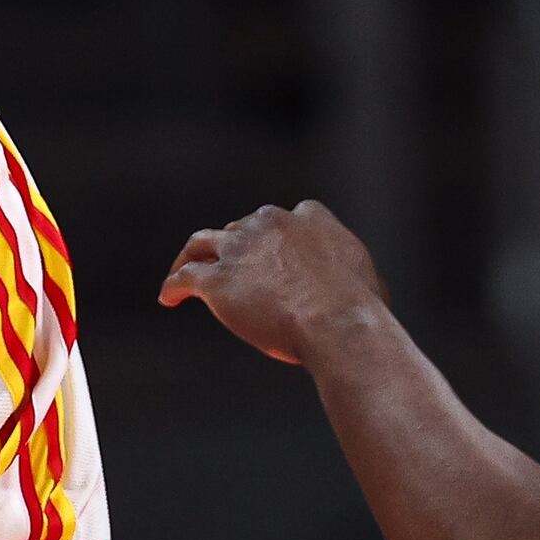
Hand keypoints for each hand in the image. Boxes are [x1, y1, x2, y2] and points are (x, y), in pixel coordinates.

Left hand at [158, 201, 392, 366]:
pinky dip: (173, 285)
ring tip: (182, 269)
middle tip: (231, 271)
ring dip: (192, 255)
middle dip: (237, 248)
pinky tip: (168, 298)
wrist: (337, 322)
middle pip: (242, 229)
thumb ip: (356, 275)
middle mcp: (269, 223)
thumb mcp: (370, 281)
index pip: (286, 216)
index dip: (276, 236)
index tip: (272, 250)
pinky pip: (186, 276)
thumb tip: (365, 291)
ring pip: (203, 242)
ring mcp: (240, 249)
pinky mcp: (217, 280)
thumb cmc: (361, 310)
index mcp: (309, 217)